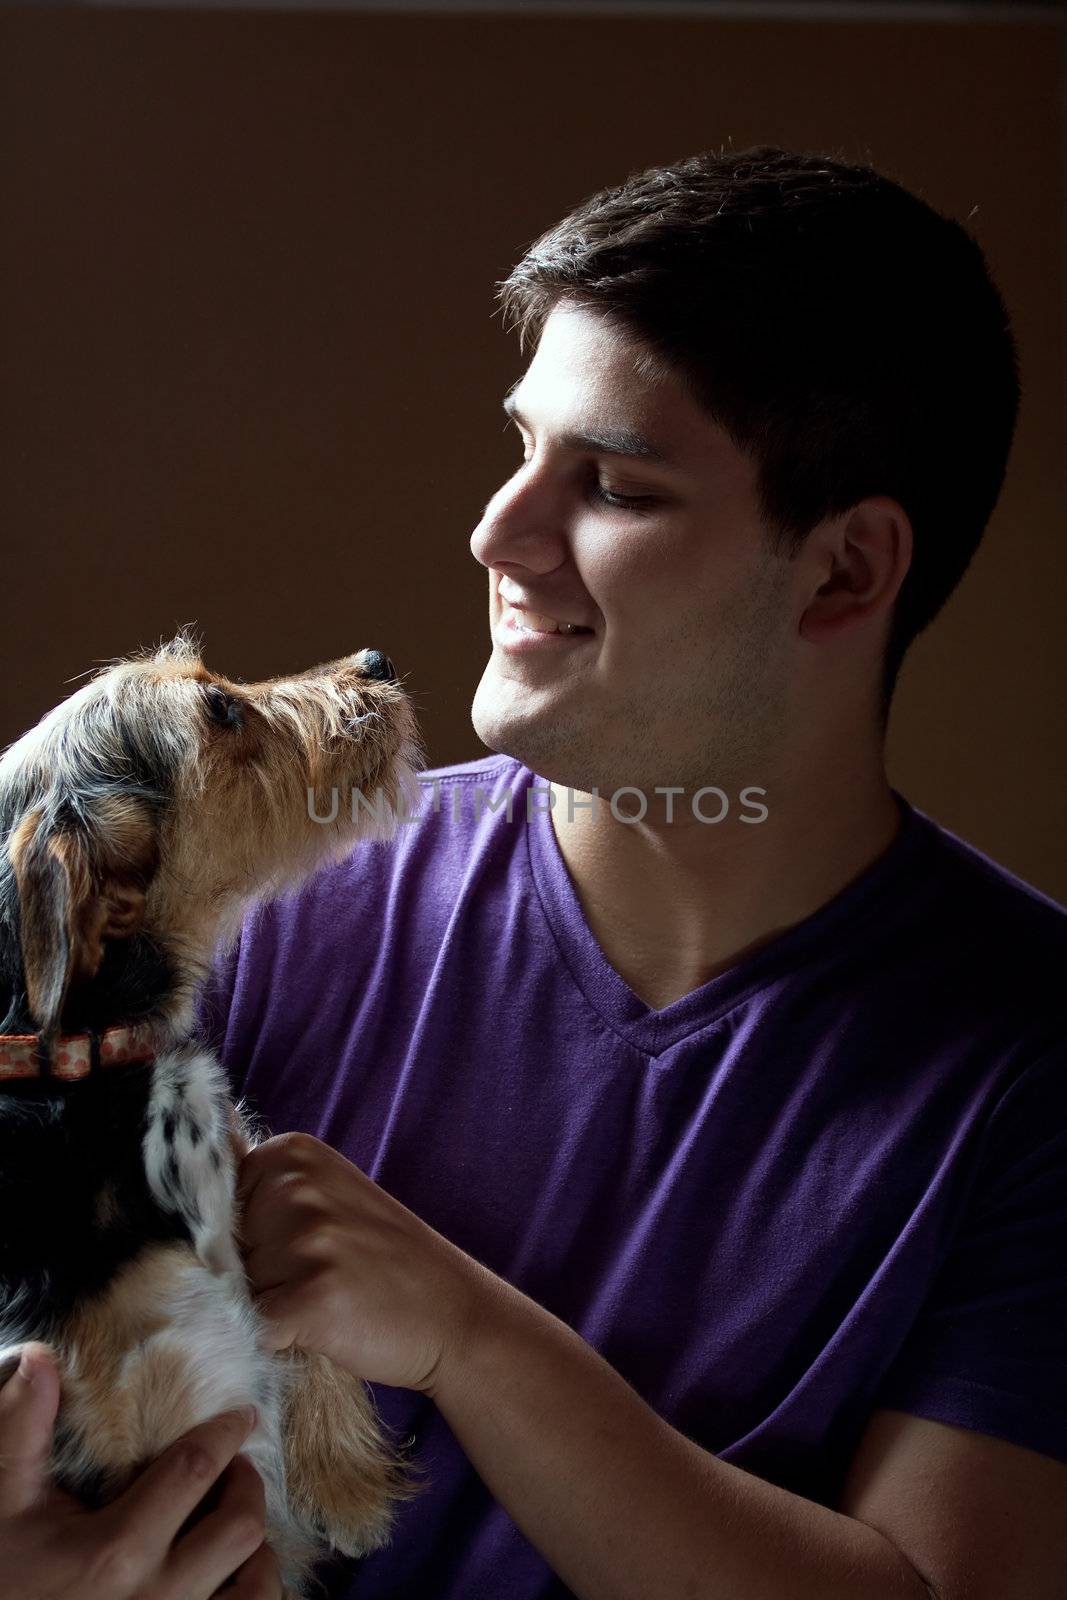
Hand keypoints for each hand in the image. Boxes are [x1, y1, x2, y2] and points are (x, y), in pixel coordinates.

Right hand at [0, 1344, 281, 1597]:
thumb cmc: (7, 1579)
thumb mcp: (7, 1506)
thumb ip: (25, 1432)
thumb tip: (40, 1359)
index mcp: (115, 1551)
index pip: (194, 1471)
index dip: (226, 1433)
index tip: (243, 1416)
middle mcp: (157, 1597)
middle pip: (240, 1527)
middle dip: (245, 1486)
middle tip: (233, 1469)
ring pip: (258, 1585)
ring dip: (255, 1548)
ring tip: (234, 1524)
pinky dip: (254, 1591)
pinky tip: (231, 1575)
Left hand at [236, 1132, 497, 1394]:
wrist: (453, 1313)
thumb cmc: (381, 1263)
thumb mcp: (326, 1200)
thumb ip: (261, 1197)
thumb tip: (174, 1204)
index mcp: (292, 1153)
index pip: (210, 1203)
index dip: (240, 1243)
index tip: (291, 1252)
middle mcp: (295, 1185)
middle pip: (218, 1249)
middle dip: (250, 1278)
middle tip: (315, 1281)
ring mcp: (305, 1238)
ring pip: (232, 1291)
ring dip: (265, 1312)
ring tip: (321, 1305)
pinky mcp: (311, 1295)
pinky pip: (252, 1330)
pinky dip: (273, 1344)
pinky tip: (316, 1333)